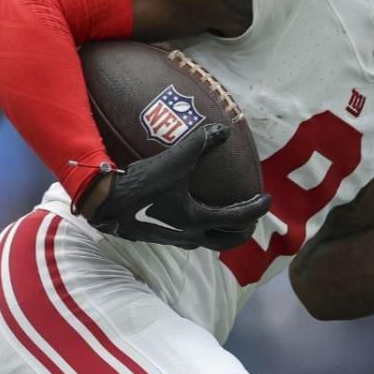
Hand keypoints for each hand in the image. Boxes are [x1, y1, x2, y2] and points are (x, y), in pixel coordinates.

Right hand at [83, 123, 271, 250]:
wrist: (108, 203)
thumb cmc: (143, 184)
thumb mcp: (175, 160)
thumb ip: (200, 143)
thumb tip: (223, 130)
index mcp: (198, 219)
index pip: (238, 218)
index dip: (257, 208)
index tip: (266, 199)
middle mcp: (190, 235)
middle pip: (227, 242)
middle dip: (244, 232)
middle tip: (251, 219)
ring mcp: (174, 239)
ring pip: (207, 243)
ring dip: (221, 234)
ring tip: (226, 219)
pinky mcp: (159, 237)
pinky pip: (189, 238)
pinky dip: (201, 231)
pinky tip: (192, 217)